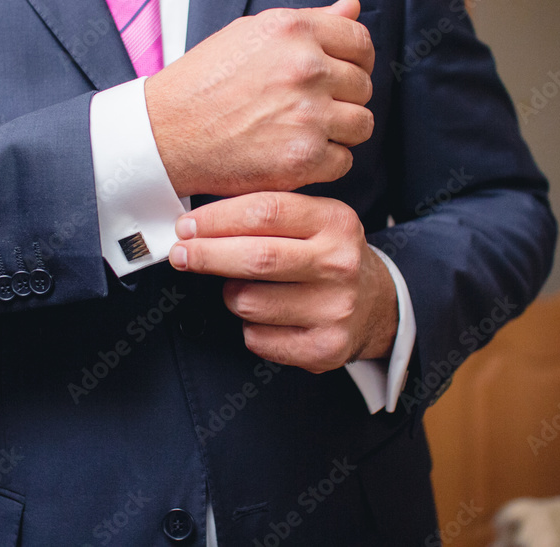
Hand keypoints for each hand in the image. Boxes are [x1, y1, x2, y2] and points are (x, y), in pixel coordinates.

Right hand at [145, 0, 374, 197]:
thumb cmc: (203, 82)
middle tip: (309, 109)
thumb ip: (309, 21)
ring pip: (361, 125)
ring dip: (339, 132)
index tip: (340, 76)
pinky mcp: (302, 158)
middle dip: (343, 99)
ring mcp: (306, 115)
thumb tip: (352, 7)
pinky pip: (343, 161)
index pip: (360, 43)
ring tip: (304, 132)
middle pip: (363, 86)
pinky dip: (323, 163)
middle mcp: (304, 69)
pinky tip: (293, 154)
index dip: (356, 62)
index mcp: (294, 31)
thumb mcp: (250, 34)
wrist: (164, 133)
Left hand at [168, 192, 397, 373]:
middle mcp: (340, 264)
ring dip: (231, 294)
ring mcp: (336, 309)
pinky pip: (257, 338)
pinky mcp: (325, 348)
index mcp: (336, 221)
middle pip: (256, 258)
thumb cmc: (328, 256)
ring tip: (246, 288)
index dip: (216, 219)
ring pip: (248, 301)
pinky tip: (266, 317)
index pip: (265, 212)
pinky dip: (249, 327)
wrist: (378, 306)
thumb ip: (266, 213)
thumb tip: (197, 221)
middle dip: (206, 255)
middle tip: (181, 253)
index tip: (186, 226)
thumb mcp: (313, 220)